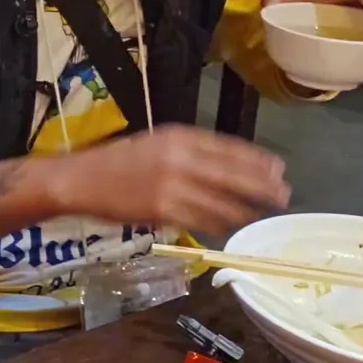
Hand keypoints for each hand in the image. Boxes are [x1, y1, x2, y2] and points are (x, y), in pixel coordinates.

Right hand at [53, 124, 289, 234]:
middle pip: (234, 175)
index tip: (278, 169)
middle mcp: (179, 158)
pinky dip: (220, 223)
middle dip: (262, 187)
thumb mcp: (155, 143)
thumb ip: (189, 151)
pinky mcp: (163, 210)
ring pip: (222, 202)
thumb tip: (228, 166)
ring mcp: (172, 185)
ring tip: (259, 213)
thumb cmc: (116, 161)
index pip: (230, 148)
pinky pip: (202, 219)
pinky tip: (231, 225)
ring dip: (245, 209)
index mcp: (178, 137)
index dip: (257, 161)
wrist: (79, 179)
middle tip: (283, 195)